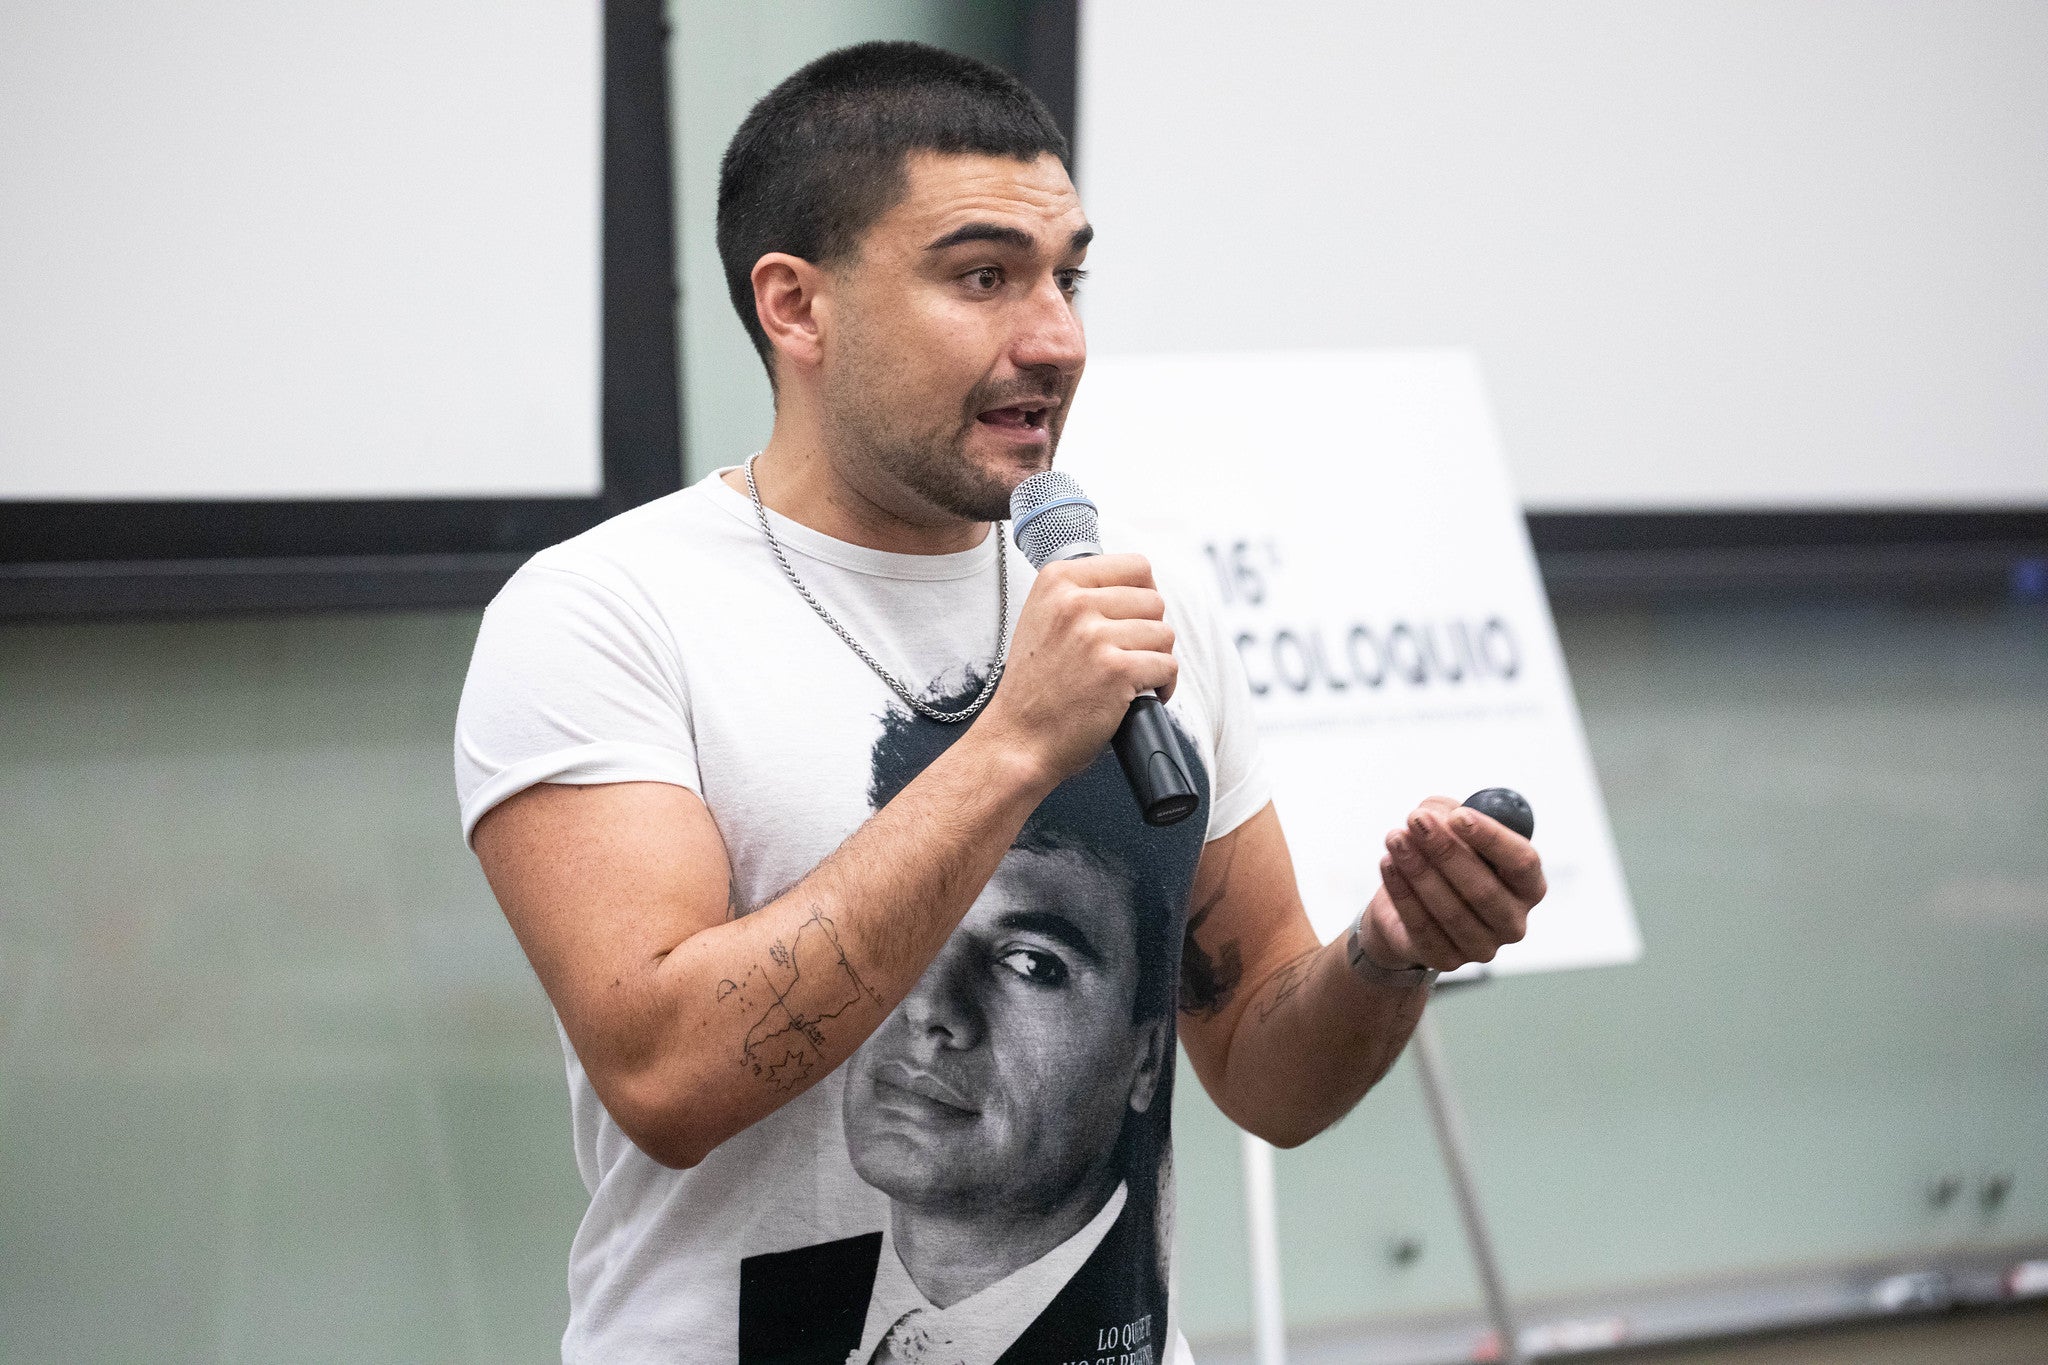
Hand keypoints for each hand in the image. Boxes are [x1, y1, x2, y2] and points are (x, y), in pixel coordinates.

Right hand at [976, 553, 1177, 783]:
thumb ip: (1081, 594)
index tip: (1136, 618)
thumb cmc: (1035, 686)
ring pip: (1164, 634)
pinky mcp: (1115, 670)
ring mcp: (1094, 636)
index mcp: (1057, 580)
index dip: (1144, 594)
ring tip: (1135, 677)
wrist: (1017, 739)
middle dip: (1150, 632)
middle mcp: (1073, 602)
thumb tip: (1136, 586)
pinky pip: (1167, 666)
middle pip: (1154, 601)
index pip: (1135, 566)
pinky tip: (1144, 695)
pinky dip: (1164, 685)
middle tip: (1131, 655)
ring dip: (1157, 659)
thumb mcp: (1043, 620)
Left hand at [1361, 796, 1545, 971]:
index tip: (1458, 815)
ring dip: (1418, 870)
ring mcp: (1483, 947)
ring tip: (1395, 838)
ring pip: (1450, 909)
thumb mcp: (1449, 825)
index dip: (1491, 838)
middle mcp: (1513, 921)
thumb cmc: (1443, 857)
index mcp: (1528, 886)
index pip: (1523, 862)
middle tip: (1415, 821)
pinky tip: (1388, 864)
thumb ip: (1448, 813)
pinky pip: (1422, 927)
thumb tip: (1436, 815)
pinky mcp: (1447, 959)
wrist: (1409, 902)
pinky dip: (1402, 893)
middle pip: (1483, 889)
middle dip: (1445, 850)